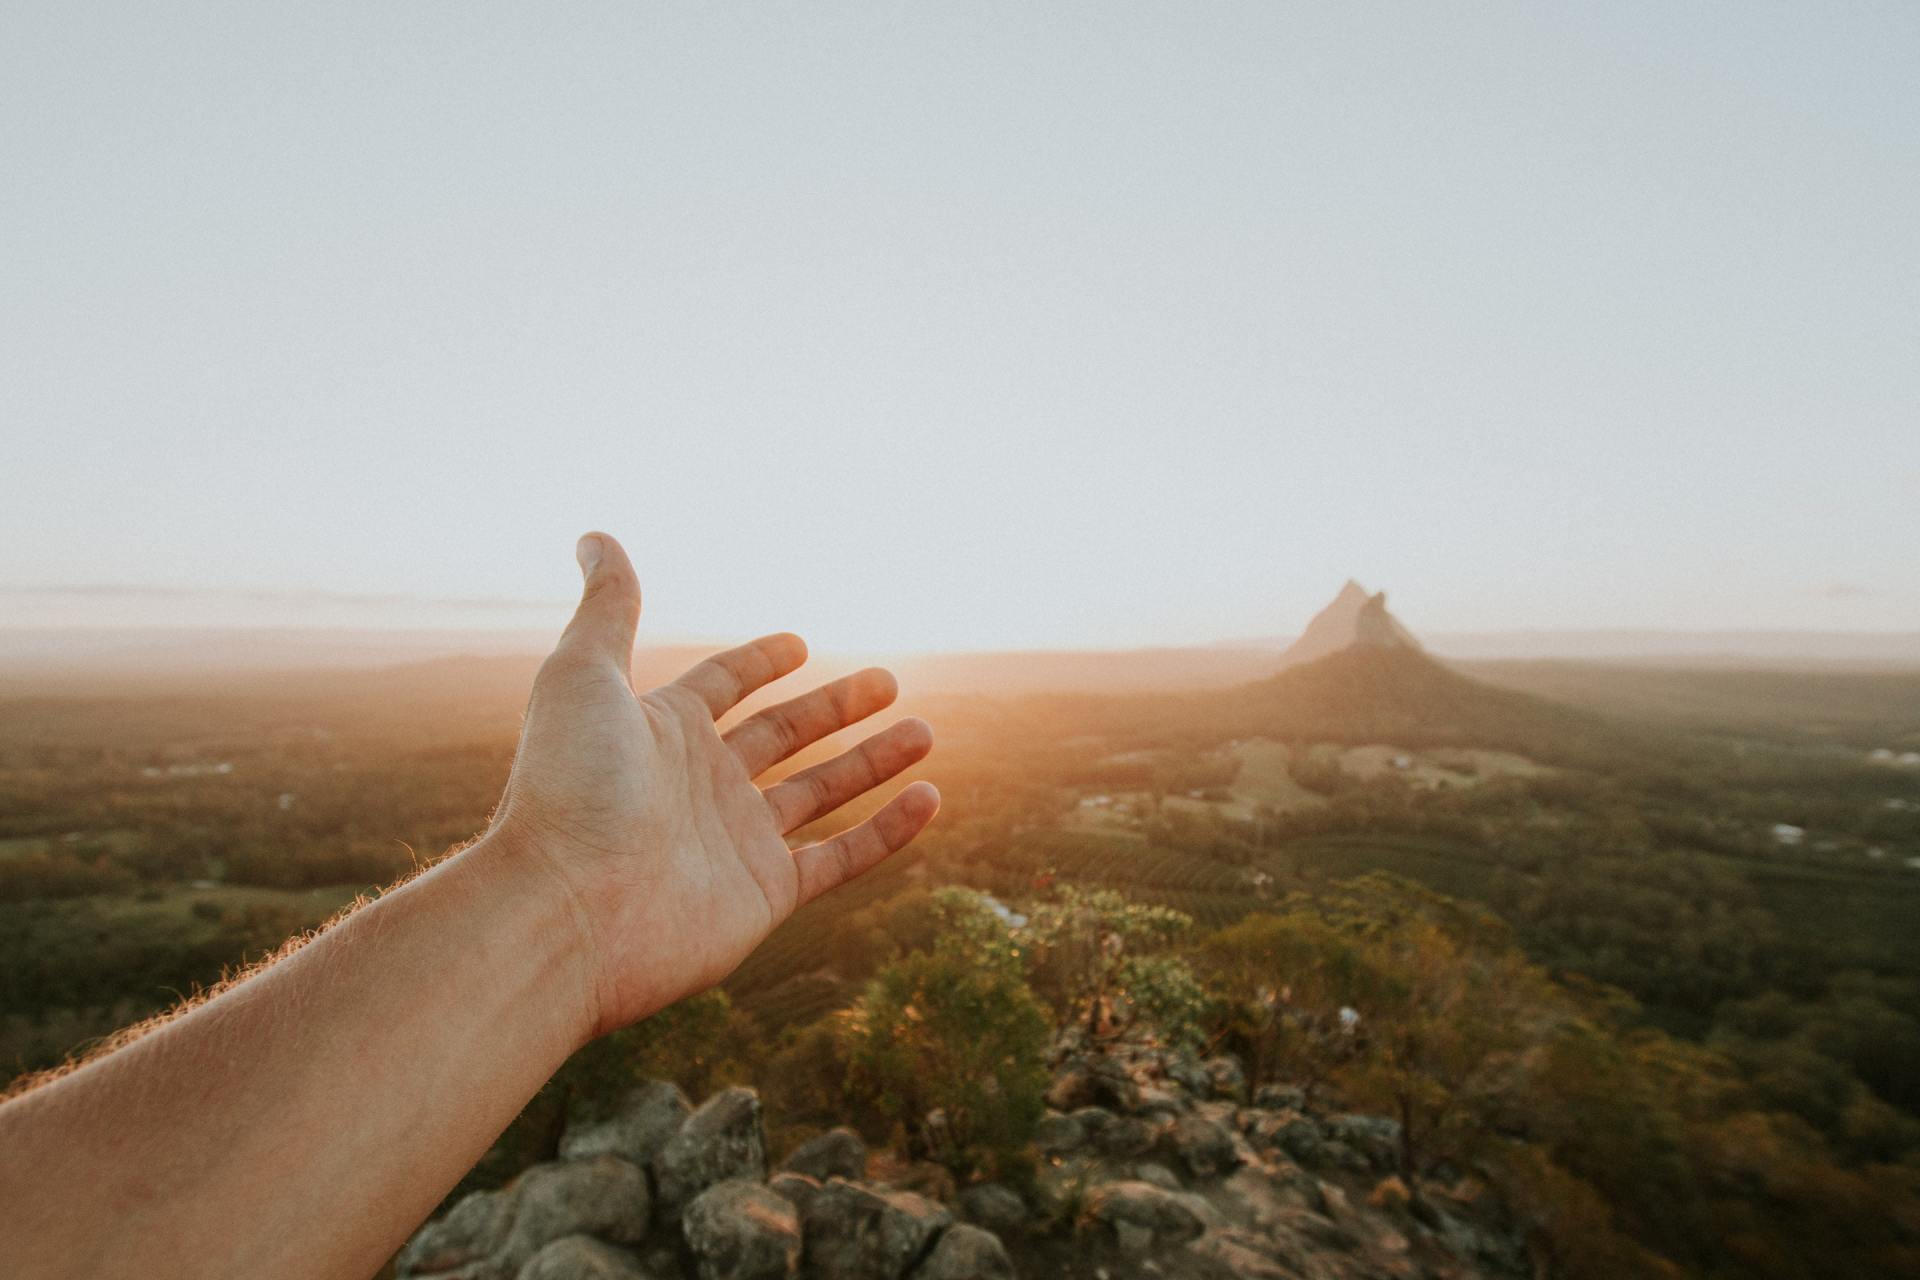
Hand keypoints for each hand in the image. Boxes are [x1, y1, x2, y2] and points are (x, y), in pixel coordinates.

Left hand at [486, 532, 937, 1040]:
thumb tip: (594, 536)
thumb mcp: (583, 675)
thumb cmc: (568, 788)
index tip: (799, 643)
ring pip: (821, 792)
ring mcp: (735, 843)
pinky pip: (840, 858)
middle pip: (782, 735)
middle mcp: (701, 785)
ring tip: (925, 732)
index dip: (759, 662)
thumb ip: (609, 608)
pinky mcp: (764, 896)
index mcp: (662, 732)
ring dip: (873, 762)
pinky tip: (930, 799)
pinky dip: (886, 831)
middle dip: (835, 707)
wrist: (565, 911)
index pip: (723, 685)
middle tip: (888, 680)